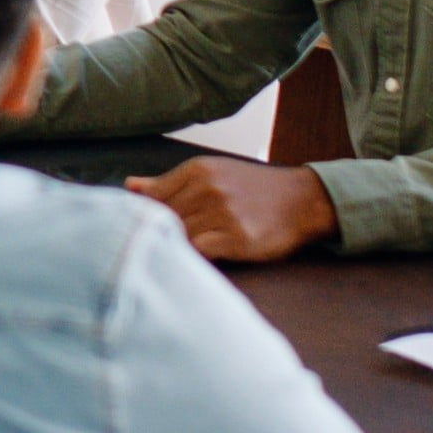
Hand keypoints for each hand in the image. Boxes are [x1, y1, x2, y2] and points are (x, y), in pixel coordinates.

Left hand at [125, 157, 339, 261]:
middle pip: (162, 219)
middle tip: (154, 252)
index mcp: (196, 170)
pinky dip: (193, 259)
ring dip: (174, 249)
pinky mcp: (236, 238)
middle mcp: (207, 188)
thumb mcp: (211, 176)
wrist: (302, 201)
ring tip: (174, 259)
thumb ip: (167, 183)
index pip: (152, 199)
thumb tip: (130, 186)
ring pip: (178, 237)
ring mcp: (222, 212)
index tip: (146, 234)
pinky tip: (196, 262)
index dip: (145, 220)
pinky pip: (199, 252)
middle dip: (157, 237)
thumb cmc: (252, 190)